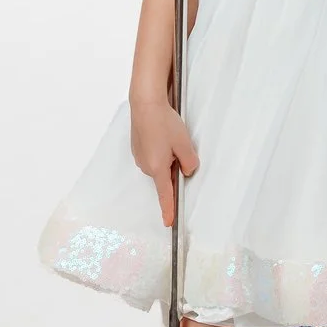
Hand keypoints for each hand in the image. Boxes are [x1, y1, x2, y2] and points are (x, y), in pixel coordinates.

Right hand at [129, 100, 199, 227]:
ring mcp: (140, 158)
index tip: (169, 222)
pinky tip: (162, 135)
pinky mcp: (138, 150)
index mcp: (158, 168)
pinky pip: (153, 157)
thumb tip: (186, 171)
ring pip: (160, 165)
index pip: (165, 194)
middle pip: (166, 176)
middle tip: (178, 145)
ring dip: (168, 157)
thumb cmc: (163, 123)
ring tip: (169, 137)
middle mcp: (146, 166)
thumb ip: (189, 162)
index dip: (169, 209)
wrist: (145, 104)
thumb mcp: (184, 144)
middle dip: (175, 167)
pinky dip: (161, 150)